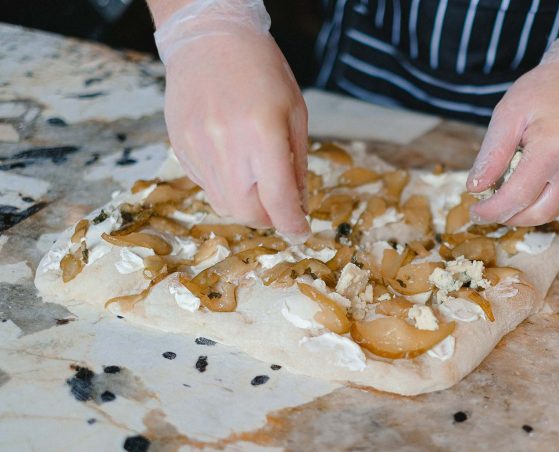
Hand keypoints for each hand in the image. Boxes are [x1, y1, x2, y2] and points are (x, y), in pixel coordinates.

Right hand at [156, 0, 308, 235]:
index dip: (293, 223)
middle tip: (280, 208)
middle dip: (268, 218)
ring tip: (256, 180)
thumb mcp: (295, 112)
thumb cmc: (261, 69)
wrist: (209, 38)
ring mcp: (198, 147)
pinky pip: (205, 185)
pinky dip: (225, 186)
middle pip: (246, 212)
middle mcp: (226, 144)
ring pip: (223, 204)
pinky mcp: (180, 147)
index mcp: (262, 133)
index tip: (301, 230)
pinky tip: (233, 161)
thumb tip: (298, 204)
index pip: (278, 199)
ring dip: (246, 204)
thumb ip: (297, 162)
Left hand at [467, 34, 558, 226]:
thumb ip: (491, 154)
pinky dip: (544, 200)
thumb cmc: (545, 91)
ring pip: (553, 211)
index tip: (476, 211)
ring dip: (526, 211)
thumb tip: (475, 188)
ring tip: (509, 193)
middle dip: (508, 217)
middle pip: (538, 213)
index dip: (493, 210)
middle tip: (488, 210)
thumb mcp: (508, 114)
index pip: (519, 195)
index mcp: (555, 145)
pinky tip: (535, 181)